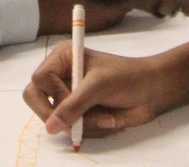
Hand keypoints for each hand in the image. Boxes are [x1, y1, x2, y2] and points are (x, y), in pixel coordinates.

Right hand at [25, 39, 188, 138]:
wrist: (151, 91)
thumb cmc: (126, 77)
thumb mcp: (98, 86)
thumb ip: (72, 106)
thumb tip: (50, 127)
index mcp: (63, 57)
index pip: (39, 79)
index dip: (52, 93)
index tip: (71, 97)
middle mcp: (62, 76)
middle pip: (36, 100)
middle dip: (59, 114)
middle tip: (77, 119)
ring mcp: (70, 96)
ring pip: (56, 120)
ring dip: (83, 122)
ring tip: (104, 114)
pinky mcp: (80, 114)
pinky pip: (71, 129)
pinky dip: (90, 128)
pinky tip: (107, 118)